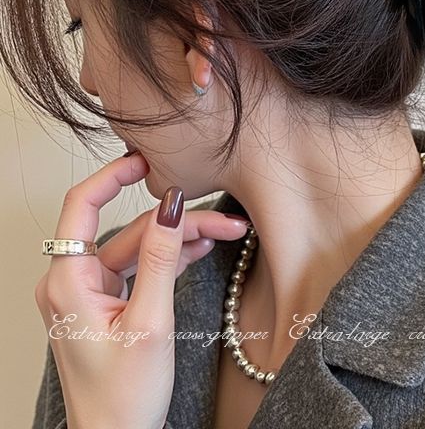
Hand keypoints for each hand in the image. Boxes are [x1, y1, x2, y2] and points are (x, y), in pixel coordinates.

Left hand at [34, 151, 249, 428]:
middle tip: (224, 219)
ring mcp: (88, 292)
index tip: (146, 160)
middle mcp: (71, 281)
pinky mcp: (104, 303)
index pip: (81, 205)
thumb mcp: (149, 321)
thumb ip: (160, 258)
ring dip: (180, 240)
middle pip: (128, 230)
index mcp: (67, 282)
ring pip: (138, 247)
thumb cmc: (122, 397)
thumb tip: (169, 205)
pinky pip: (138, 267)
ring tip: (225, 232)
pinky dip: (169, 258)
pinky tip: (201, 248)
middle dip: (178, 222)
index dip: (113, 175)